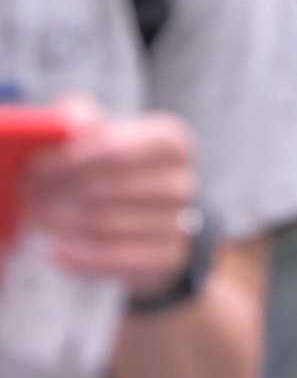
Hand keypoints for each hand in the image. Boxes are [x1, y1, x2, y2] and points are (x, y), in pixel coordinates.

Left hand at [23, 100, 200, 291]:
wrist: (153, 219)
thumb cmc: (118, 169)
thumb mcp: (104, 134)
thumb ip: (84, 118)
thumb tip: (76, 121)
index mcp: (171, 142)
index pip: (120, 150)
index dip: (77, 159)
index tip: (40, 167)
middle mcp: (183, 182)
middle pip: (112, 187)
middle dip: (66, 192)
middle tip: (33, 196)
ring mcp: (181, 223)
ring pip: (109, 224)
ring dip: (67, 224)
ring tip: (41, 220)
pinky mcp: (169, 258)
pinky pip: (117, 258)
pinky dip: (82, 257)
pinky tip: (59, 252)